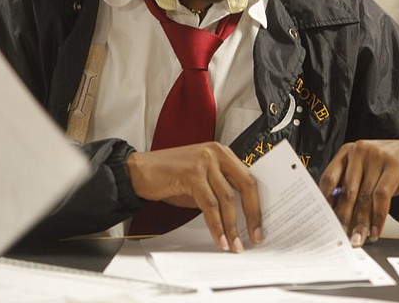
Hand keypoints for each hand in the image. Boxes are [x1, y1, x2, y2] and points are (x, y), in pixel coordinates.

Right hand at [126, 142, 261, 252]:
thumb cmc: (169, 176)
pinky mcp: (192, 173)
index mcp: (222, 153)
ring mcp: (204, 161)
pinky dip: (215, 225)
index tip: (260, 225)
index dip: (257, 204)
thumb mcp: (200, 180)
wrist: (138, 171)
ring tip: (233, 245)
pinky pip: (209, 205)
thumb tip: (240, 217)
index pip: (248, 178)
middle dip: (252, 215)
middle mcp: (216, 153)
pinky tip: (218, 238)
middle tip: (254, 236)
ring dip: (232, 226)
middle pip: (245, 186)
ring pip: (227, 199)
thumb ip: (219, 190)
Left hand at [318, 139, 398, 246]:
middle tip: (342, 236)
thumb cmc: (391, 165)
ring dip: (362, 222)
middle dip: (344, 218)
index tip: (324, 219)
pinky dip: (379, 217)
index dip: (325, 201)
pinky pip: (382, 196)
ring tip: (360, 238)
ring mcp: (377, 156)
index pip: (329, 177)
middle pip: (347, 190)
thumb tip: (339, 216)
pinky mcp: (395, 165)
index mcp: (347, 152)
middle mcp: (359, 151)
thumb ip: (353, 185)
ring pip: (365, 196)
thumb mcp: (368, 170)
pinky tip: (377, 229)